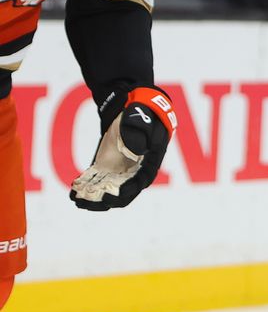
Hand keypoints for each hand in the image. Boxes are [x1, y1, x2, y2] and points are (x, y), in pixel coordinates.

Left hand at [71, 86, 176, 210]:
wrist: (132, 108)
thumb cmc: (142, 113)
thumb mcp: (143, 119)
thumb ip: (139, 133)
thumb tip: (135, 150)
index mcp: (150, 161)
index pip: (141, 181)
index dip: (128, 190)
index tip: (113, 195)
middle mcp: (135, 170)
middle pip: (124, 192)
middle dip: (108, 200)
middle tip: (92, 203)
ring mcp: (120, 169)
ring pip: (108, 190)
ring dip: (94, 198)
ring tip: (78, 201)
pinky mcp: (106, 166)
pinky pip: (96, 181)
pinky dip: (86, 187)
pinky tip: (73, 193)